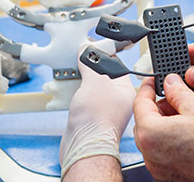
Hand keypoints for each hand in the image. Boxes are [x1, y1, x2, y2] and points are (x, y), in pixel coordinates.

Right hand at [60, 45, 135, 179]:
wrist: (83, 146)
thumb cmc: (97, 120)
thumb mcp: (95, 81)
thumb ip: (91, 63)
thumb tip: (88, 51)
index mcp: (126, 90)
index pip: (116, 64)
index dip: (103, 53)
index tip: (91, 46)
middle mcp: (116, 99)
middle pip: (101, 74)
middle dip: (89, 65)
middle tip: (80, 57)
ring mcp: (102, 108)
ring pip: (90, 85)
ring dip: (79, 78)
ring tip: (72, 70)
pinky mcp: (89, 116)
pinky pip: (81, 97)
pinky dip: (74, 90)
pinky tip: (67, 87)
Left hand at [133, 74, 193, 181]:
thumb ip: (178, 92)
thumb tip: (170, 83)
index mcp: (151, 134)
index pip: (139, 103)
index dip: (147, 88)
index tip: (152, 81)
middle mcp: (149, 153)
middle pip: (145, 121)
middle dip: (158, 105)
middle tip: (174, 96)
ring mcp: (157, 166)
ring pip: (154, 136)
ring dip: (165, 122)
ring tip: (186, 115)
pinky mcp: (167, 174)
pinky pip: (161, 150)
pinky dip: (169, 138)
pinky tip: (188, 133)